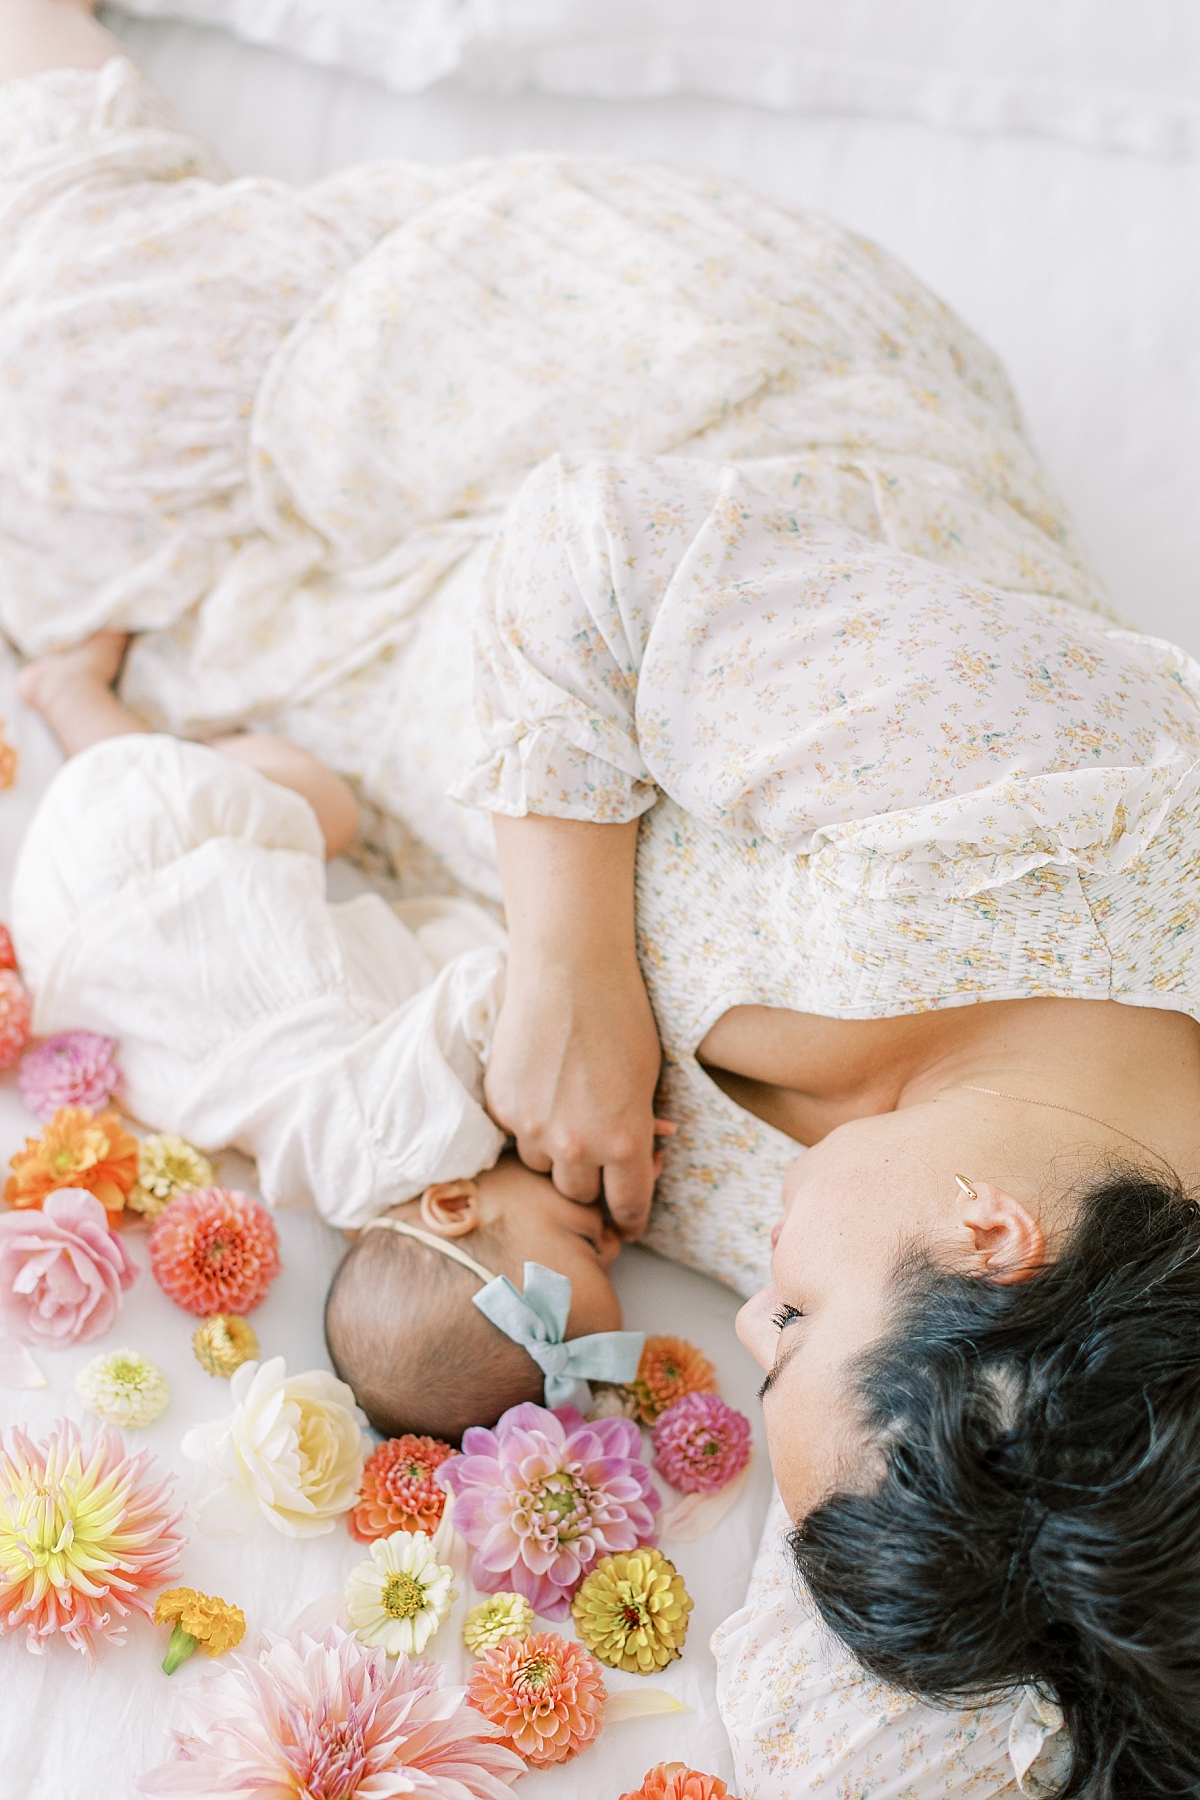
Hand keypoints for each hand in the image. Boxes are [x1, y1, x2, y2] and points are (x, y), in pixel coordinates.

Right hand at [485, 947, 672, 1237]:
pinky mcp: (500, 1105)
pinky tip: (540, 1085)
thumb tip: (639, 1157)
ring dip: (554, 1150)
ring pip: (541, 1166)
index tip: (628, 1222)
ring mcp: (531, 1127)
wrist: (569, 969)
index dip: (631, 1219)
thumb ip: (640, 1126)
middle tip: (596, 1150)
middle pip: (579, 1194)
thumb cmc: (622, 1015)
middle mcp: (575, 1145)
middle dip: (591, 1179)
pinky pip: (514, 1133)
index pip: (628, 1207)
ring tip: (565, 1107)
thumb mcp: (648, 1078)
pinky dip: (527, 1119)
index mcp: (624, 1141)